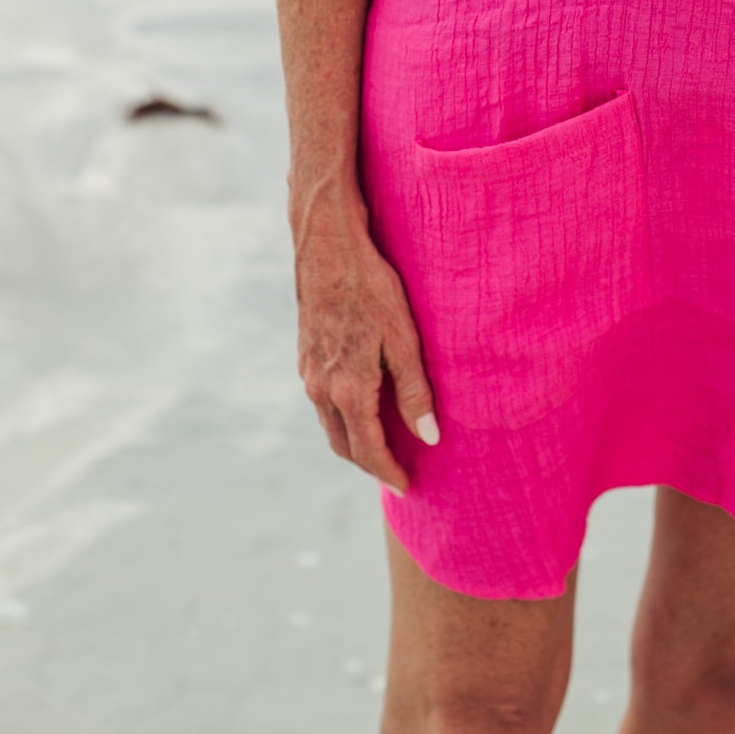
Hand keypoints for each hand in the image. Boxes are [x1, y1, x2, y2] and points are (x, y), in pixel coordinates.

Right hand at [292, 206, 438, 494]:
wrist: (327, 247)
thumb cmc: (371, 288)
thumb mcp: (403, 339)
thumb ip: (414, 391)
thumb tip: (429, 437)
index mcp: (347, 389)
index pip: (368, 449)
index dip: (388, 472)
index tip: (407, 486)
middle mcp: (321, 387)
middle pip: (344, 444)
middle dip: (369, 463)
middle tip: (397, 473)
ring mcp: (308, 371)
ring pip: (330, 423)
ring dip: (354, 441)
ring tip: (382, 446)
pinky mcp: (305, 354)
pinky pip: (322, 401)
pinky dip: (341, 416)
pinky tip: (360, 406)